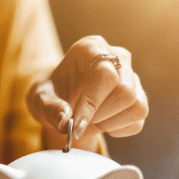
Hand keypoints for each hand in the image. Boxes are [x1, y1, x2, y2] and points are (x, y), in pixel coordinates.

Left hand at [27, 36, 148, 149]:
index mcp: (90, 48)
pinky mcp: (139, 96)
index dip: (92, 102)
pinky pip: (138, 120)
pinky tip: (102, 123)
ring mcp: (132, 76)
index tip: (76, 124)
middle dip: (100, 114)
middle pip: (125, 91)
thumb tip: (65, 122)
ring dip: (109, 122)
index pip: (104, 73)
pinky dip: (118, 130)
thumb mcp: (39, 100)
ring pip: (136, 105)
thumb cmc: (51, 95)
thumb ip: (49, 108)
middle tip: (79, 119)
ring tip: (90, 119)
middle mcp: (117, 57)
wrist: (63, 102)